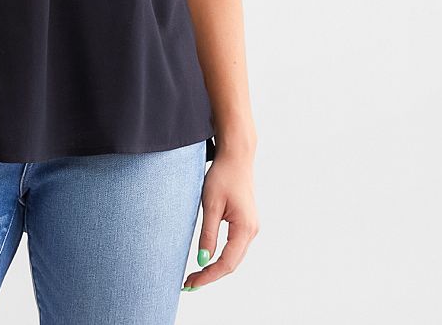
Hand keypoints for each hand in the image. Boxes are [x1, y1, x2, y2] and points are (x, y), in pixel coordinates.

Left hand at [182, 152, 258, 289]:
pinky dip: (221, 257)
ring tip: (195, 275)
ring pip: (234, 257)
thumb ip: (208, 234)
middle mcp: (252, 231)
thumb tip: (202, 260)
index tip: (190, 284)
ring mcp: (251, 228)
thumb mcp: (211, 204)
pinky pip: (234, 247)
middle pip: (232, 264)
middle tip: (188, 284)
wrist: (236, 156)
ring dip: (215, 268)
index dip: (208, 276)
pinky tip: (207, 260)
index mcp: (245, 228)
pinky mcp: (246, 223)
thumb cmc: (223, 176)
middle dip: (210, 275)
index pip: (227, 263)